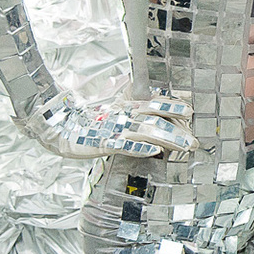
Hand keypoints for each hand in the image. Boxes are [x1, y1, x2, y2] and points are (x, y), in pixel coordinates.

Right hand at [37, 94, 196, 159]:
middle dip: (177, 127)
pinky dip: (139, 147)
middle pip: (154, 117)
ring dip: (167, 137)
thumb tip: (160, 118)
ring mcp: (112, 128)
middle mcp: (122, 114)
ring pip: (144, 130)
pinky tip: (154, 151)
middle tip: (196, 140)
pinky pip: (123, 145)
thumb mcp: (116, 114)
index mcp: (126, 105)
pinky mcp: (101, 142)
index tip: (191, 109)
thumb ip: (136, 111)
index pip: (153, 102)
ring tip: (185, 145)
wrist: (57, 127)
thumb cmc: (90, 123)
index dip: (172, 104)